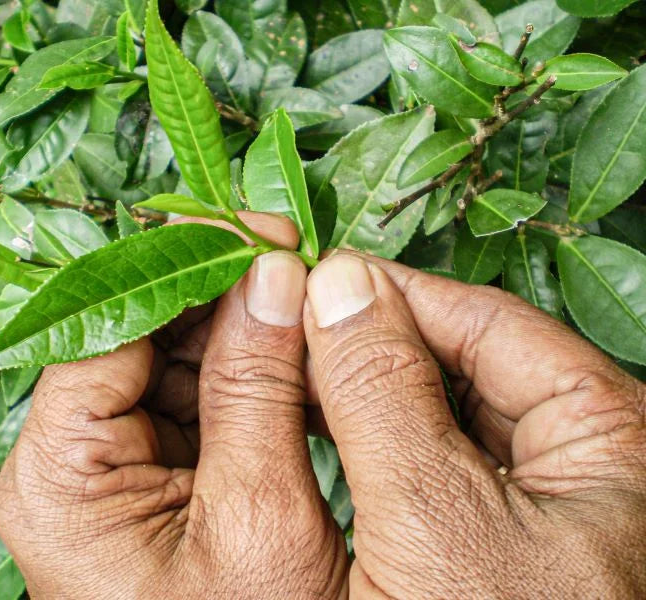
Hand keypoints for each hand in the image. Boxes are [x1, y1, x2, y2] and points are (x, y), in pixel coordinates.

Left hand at [0, 213, 348, 598]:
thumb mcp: (260, 519)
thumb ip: (257, 389)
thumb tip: (272, 275)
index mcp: (60, 475)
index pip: (108, 326)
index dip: (183, 270)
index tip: (258, 233)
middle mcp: (68, 463)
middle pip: (138, 337)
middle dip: (222, 295)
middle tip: (297, 260)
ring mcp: (109, 468)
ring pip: (171, 360)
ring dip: (242, 330)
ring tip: (308, 304)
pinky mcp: (150, 475)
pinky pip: (194, 398)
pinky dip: (248, 373)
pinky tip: (296, 358)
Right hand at [304, 251, 645, 597]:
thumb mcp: (439, 522)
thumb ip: (384, 395)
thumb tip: (338, 287)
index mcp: (605, 432)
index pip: (485, 321)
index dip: (391, 296)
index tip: (313, 282)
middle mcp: (578, 456)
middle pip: (459, 359)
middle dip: (368, 342)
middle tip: (286, 328)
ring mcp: (534, 497)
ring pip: (434, 408)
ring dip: (360, 388)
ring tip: (287, 373)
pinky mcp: (490, 535)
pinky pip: (423, 459)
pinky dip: (368, 438)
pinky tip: (316, 430)